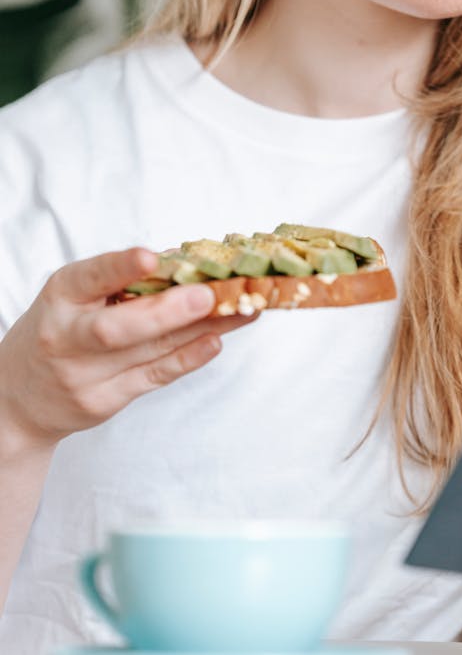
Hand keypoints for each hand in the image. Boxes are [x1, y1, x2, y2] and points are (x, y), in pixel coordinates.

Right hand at [0, 247, 256, 449]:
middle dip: (166, 312)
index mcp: (60, 297)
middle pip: (117, 329)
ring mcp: (84, 376)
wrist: (18, 398)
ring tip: (242, 308)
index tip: (151, 257)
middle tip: (208, 294)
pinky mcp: (103, 402)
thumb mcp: (74, 295)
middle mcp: (66, 337)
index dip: (119, 268)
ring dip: (200, 328)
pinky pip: (153, 377)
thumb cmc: (58, 330)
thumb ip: (119, 279)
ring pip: (148, 351)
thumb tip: (184, 259)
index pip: (88, 279)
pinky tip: (216, 339)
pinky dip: (188, 358)